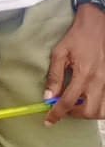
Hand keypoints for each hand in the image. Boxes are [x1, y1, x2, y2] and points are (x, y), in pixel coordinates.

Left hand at [45, 5, 104, 124]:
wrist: (97, 25)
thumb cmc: (77, 37)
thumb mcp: (60, 52)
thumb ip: (54, 76)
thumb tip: (48, 97)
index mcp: (83, 73)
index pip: (68, 101)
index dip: (57, 114)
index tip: (48, 121)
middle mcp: (98, 81)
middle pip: (88, 111)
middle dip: (74, 114)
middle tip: (64, 107)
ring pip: (101, 111)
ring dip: (88, 113)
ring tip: (78, 104)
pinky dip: (99, 108)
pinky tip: (90, 100)